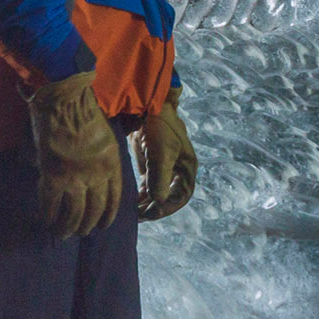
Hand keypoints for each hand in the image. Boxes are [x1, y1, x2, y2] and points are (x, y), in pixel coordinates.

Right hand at [28, 72, 123, 237]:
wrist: (65, 98)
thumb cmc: (83, 111)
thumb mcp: (104, 139)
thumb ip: (99, 160)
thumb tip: (88, 176)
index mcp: (112, 164)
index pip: (114, 199)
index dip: (108, 216)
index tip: (102, 226)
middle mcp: (97, 176)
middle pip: (94, 210)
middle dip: (87, 225)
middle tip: (80, 232)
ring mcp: (75, 178)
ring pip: (73, 213)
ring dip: (67, 227)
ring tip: (62, 234)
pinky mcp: (54, 176)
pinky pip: (50, 204)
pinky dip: (48, 215)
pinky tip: (46, 221)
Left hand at [138, 95, 196, 220]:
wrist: (144, 103)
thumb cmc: (158, 126)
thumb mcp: (161, 152)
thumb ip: (160, 177)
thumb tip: (158, 200)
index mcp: (187, 166)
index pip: (182, 195)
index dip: (168, 207)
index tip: (151, 213)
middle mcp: (177, 168)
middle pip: (169, 196)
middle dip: (155, 207)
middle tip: (139, 216)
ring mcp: (164, 166)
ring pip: (157, 192)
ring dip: (147, 203)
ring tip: (133, 212)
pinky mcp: (150, 162)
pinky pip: (148, 184)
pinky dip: (141, 194)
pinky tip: (131, 202)